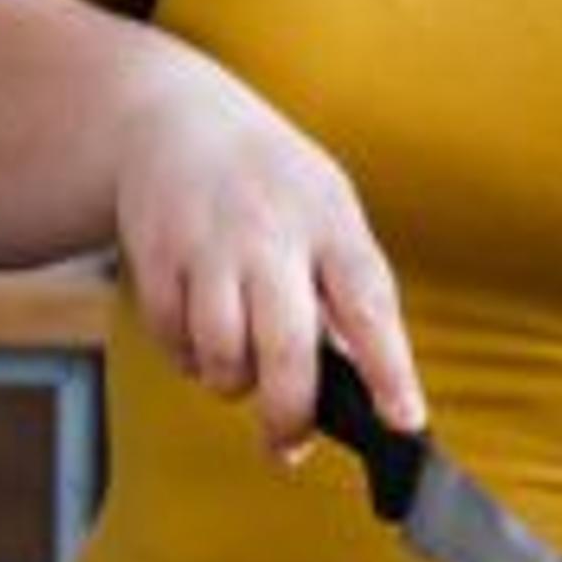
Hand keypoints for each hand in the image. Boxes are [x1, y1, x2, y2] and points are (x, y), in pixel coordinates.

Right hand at [104, 39, 424, 457]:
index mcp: (331, 221)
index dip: (390, 370)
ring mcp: (210, 243)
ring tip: (238, 364)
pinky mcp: (156, 257)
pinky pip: (174, 341)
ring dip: (230, 382)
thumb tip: (366, 385)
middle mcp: (272, 231)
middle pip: (287, 347)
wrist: (175, 119)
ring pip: (222, 355)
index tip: (405, 422)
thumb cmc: (272, 183)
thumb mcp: (328, 211)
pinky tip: (199, 330)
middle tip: (288, 442)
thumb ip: (347, 291)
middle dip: (289, 411)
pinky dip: (188, 357)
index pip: (370, 303)